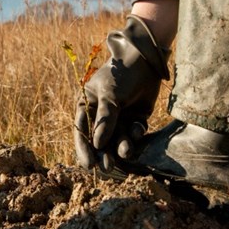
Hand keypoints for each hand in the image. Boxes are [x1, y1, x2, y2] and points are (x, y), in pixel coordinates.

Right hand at [74, 15, 169, 170]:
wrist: (146, 60)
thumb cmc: (120, 75)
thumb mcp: (110, 96)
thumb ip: (105, 120)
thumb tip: (97, 144)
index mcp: (87, 106)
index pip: (82, 131)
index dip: (84, 149)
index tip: (89, 165)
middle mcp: (102, 114)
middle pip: (101, 139)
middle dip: (104, 153)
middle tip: (107, 168)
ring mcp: (120, 117)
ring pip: (119, 138)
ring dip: (122, 146)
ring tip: (126, 151)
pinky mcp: (137, 117)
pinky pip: (135, 132)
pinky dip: (136, 133)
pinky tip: (138, 127)